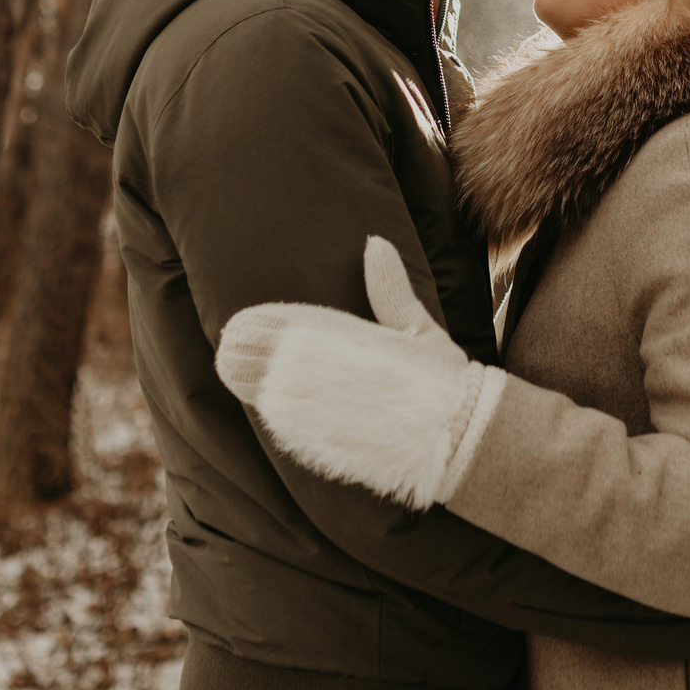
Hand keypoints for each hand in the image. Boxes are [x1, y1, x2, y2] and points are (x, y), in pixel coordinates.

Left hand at [215, 237, 505, 508]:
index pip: (274, 326)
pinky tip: (277, 414)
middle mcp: (317, 374)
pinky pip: (286, 433)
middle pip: (259, 364)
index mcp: (338, 337)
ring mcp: (314, 412)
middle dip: (241, 358)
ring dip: (255, 389)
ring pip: (264, 399)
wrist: (460, 437)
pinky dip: (279, 423)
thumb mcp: (416, 328)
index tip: (234, 327)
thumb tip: (375, 242)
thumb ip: (389, 289)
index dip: (250, 327)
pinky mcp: (319, 447)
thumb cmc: (443, 379)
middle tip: (229, 352)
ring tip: (240, 378)